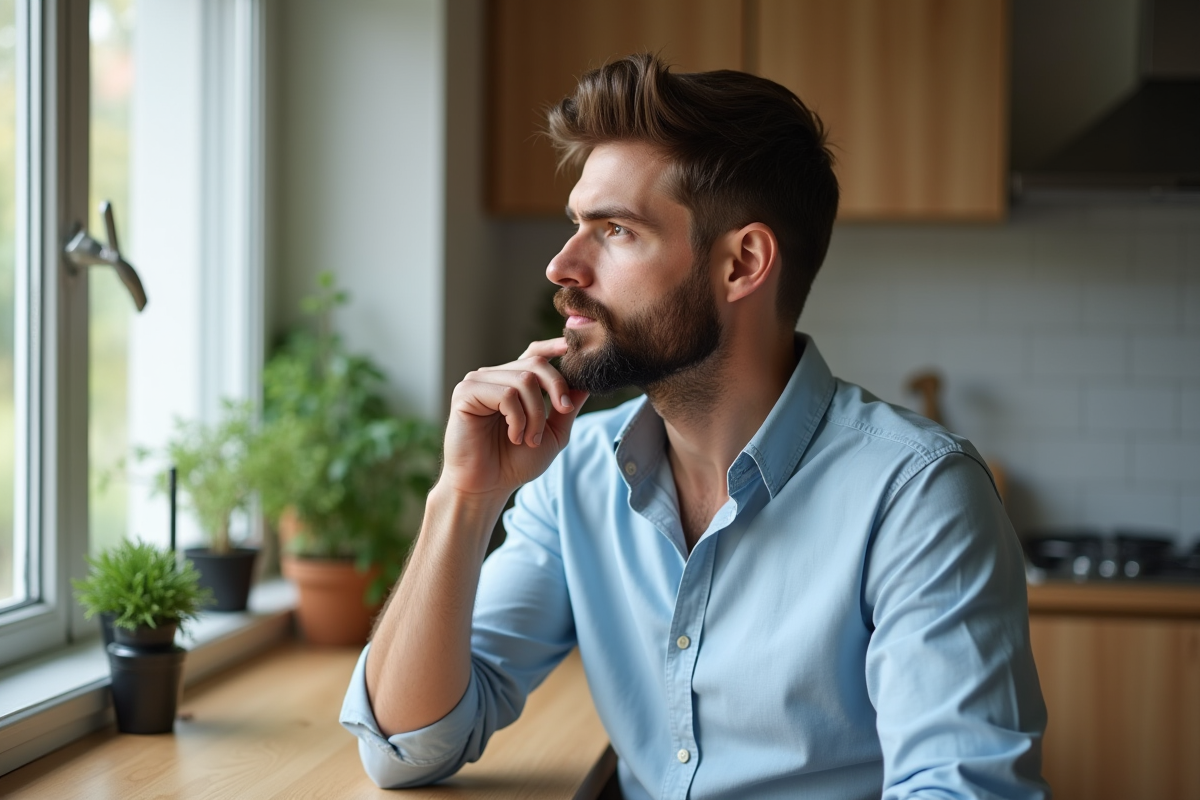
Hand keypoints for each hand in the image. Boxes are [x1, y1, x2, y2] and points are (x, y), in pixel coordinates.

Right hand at [440, 338, 588, 502]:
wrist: (487, 487)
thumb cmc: (515, 463)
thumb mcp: (552, 435)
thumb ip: (566, 409)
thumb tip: (585, 384)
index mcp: (512, 383)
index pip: (533, 354)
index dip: (552, 347)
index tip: (570, 347)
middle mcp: (494, 377)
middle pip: (536, 364)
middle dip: (556, 390)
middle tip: (563, 413)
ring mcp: (478, 382)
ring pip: (524, 380)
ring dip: (535, 414)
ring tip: (528, 439)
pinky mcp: (465, 392)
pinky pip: (505, 394)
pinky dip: (517, 419)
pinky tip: (513, 436)